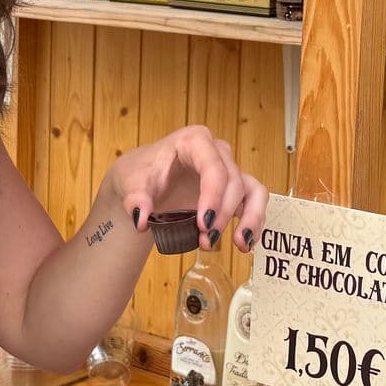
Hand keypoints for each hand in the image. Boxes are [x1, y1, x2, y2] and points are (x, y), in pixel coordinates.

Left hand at [110, 124, 270, 251]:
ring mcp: (228, 170)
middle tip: (206, 240)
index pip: (213, 166)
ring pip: (253, 190)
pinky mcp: (234, 190)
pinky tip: (244, 244)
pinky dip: (254, 223)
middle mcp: (217, 152)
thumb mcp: (131, 182)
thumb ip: (135, 198)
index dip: (213, 195)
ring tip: (239, 244)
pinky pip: (254, 202)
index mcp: (194, 141)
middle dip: (223, 214)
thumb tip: (141, 219)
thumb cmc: (140, 174)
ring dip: (250, 219)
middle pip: (233, 182)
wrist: (143, 182)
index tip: (204, 223)